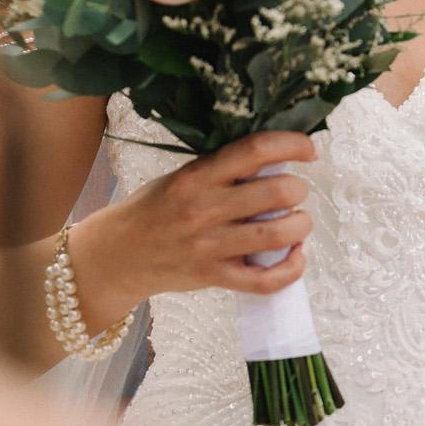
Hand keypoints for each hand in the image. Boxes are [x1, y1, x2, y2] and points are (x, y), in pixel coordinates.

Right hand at [76, 131, 317, 307]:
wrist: (116, 255)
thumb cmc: (154, 209)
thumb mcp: (182, 177)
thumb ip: (223, 169)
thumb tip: (276, 159)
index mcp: (198, 176)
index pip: (256, 150)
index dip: (292, 145)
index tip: (309, 149)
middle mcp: (204, 208)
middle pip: (277, 192)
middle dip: (299, 189)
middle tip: (295, 192)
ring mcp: (209, 246)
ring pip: (278, 235)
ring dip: (301, 226)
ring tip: (297, 222)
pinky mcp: (213, 277)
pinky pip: (265, 280)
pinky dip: (291, 269)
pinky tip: (296, 256)